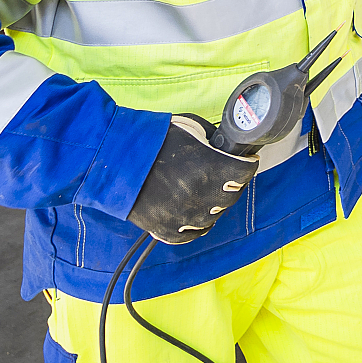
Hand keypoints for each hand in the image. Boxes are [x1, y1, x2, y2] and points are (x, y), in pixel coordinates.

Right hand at [127, 115, 257, 244]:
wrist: (115, 159)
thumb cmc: (153, 140)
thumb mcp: (193, 128)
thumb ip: (216, 142)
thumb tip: (230, 150)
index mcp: (211, 168)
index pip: (246, 173)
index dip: (247, 164)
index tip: (245, 161)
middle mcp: (200, 195)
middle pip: (232, 196)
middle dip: (230, 183)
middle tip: (222, 174)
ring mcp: (183, 216)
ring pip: (214, 217)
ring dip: (213, 203)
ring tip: (201, 189)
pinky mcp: (166, 230)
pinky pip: (193, 234)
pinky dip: (196, 223)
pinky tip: (191, 208)